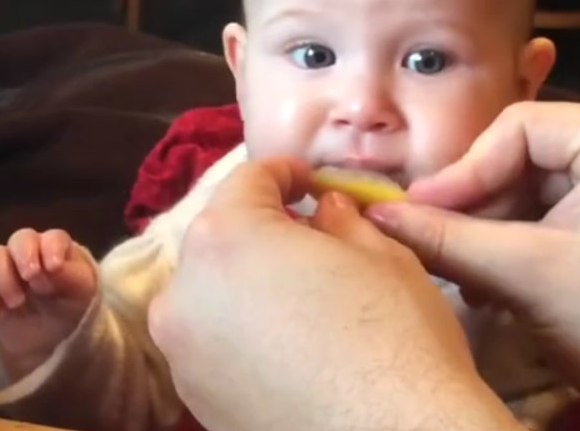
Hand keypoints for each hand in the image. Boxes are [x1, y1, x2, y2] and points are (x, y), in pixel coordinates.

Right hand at [0, 228, 97, 379]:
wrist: (48, 340)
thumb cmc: (71, 307)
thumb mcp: (82, 294)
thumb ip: (71, 276)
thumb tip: (54, 266)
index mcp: (58, 249)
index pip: (53, 238)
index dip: (51, 249)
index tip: (53, 268)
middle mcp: (30, 251)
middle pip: (21, 238)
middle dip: (25, 256)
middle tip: (30, 277)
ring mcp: (5, 266)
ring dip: (3, 277)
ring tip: (17, 304)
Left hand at [148, 159, 518, 430]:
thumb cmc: (396, 340)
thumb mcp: (383, 256)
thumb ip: (340, 221)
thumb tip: (323, 211)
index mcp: (226, 238)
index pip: (247, 181)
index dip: (285, 173)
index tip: (311, 181)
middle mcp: (184, 293)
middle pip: (220, 239)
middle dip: (262, 231)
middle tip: (312, 238)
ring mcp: (183, 356)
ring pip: (211, 296)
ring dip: (247, 285)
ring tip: (302, 297)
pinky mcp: (196, 405)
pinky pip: (214, 347)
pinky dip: (243, 335)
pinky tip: (292, 346)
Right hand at [369, 103, 579, 430]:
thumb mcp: (527, 277)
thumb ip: (449, 239)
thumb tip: (378, 215)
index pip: (518, 129)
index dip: (462, 173)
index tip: (414, 213)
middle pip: (524, 154)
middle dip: (478, 205)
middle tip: (431, 243)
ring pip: (534, 183)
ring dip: (493, 228)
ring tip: (461, 272)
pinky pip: (556, 206)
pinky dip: (521, 239)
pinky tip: (490, 276)